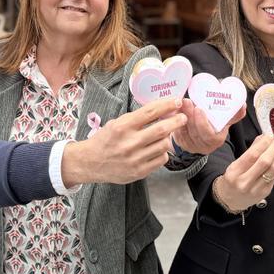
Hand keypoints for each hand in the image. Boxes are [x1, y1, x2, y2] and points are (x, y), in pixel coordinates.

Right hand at [61, 97, 186, 186]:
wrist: (90, 163)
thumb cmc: (105, 140)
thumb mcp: (116, 123)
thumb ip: (137, 118)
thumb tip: (161, 110)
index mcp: (122, 126)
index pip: (150, 112)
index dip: (167, 105)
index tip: (176, 101)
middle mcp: (129, 142)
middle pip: (161, 129)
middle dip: (176, 121)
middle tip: (183, 117)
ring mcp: (135, 159)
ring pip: (164, 145)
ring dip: (169, 137)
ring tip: (166, 134)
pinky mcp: (139, 172)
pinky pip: (161, 159)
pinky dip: (163, 152)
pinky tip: (158, 149)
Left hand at [172, 100, 244, 154]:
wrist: (201, 137)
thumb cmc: (214, 126)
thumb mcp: (225, 122)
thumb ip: (234, 114)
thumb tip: (242, 104)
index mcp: (216, 140)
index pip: (210, 135)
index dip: (203, 123)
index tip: (199, 109)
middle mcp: (203, 145)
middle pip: (195, 132)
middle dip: (190, 116)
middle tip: (187, 101)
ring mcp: (191, 145)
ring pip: (185, 131)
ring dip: (181, 116)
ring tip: (181, 102)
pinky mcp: (180, 142)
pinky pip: (175, 132)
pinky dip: (174, 120)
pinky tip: (173, 110)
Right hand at [213, 134, 273, 211]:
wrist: (230, 199)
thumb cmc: (232, 180)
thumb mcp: (234, 164)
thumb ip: (250, 151)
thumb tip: (263, 138)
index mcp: (235, 173)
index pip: (252, 155)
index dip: (264, 144)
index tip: (270, 136)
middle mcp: (245, 182)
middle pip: (265, 162)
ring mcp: (256, 189)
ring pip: (273, 169)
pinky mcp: (265, 192)